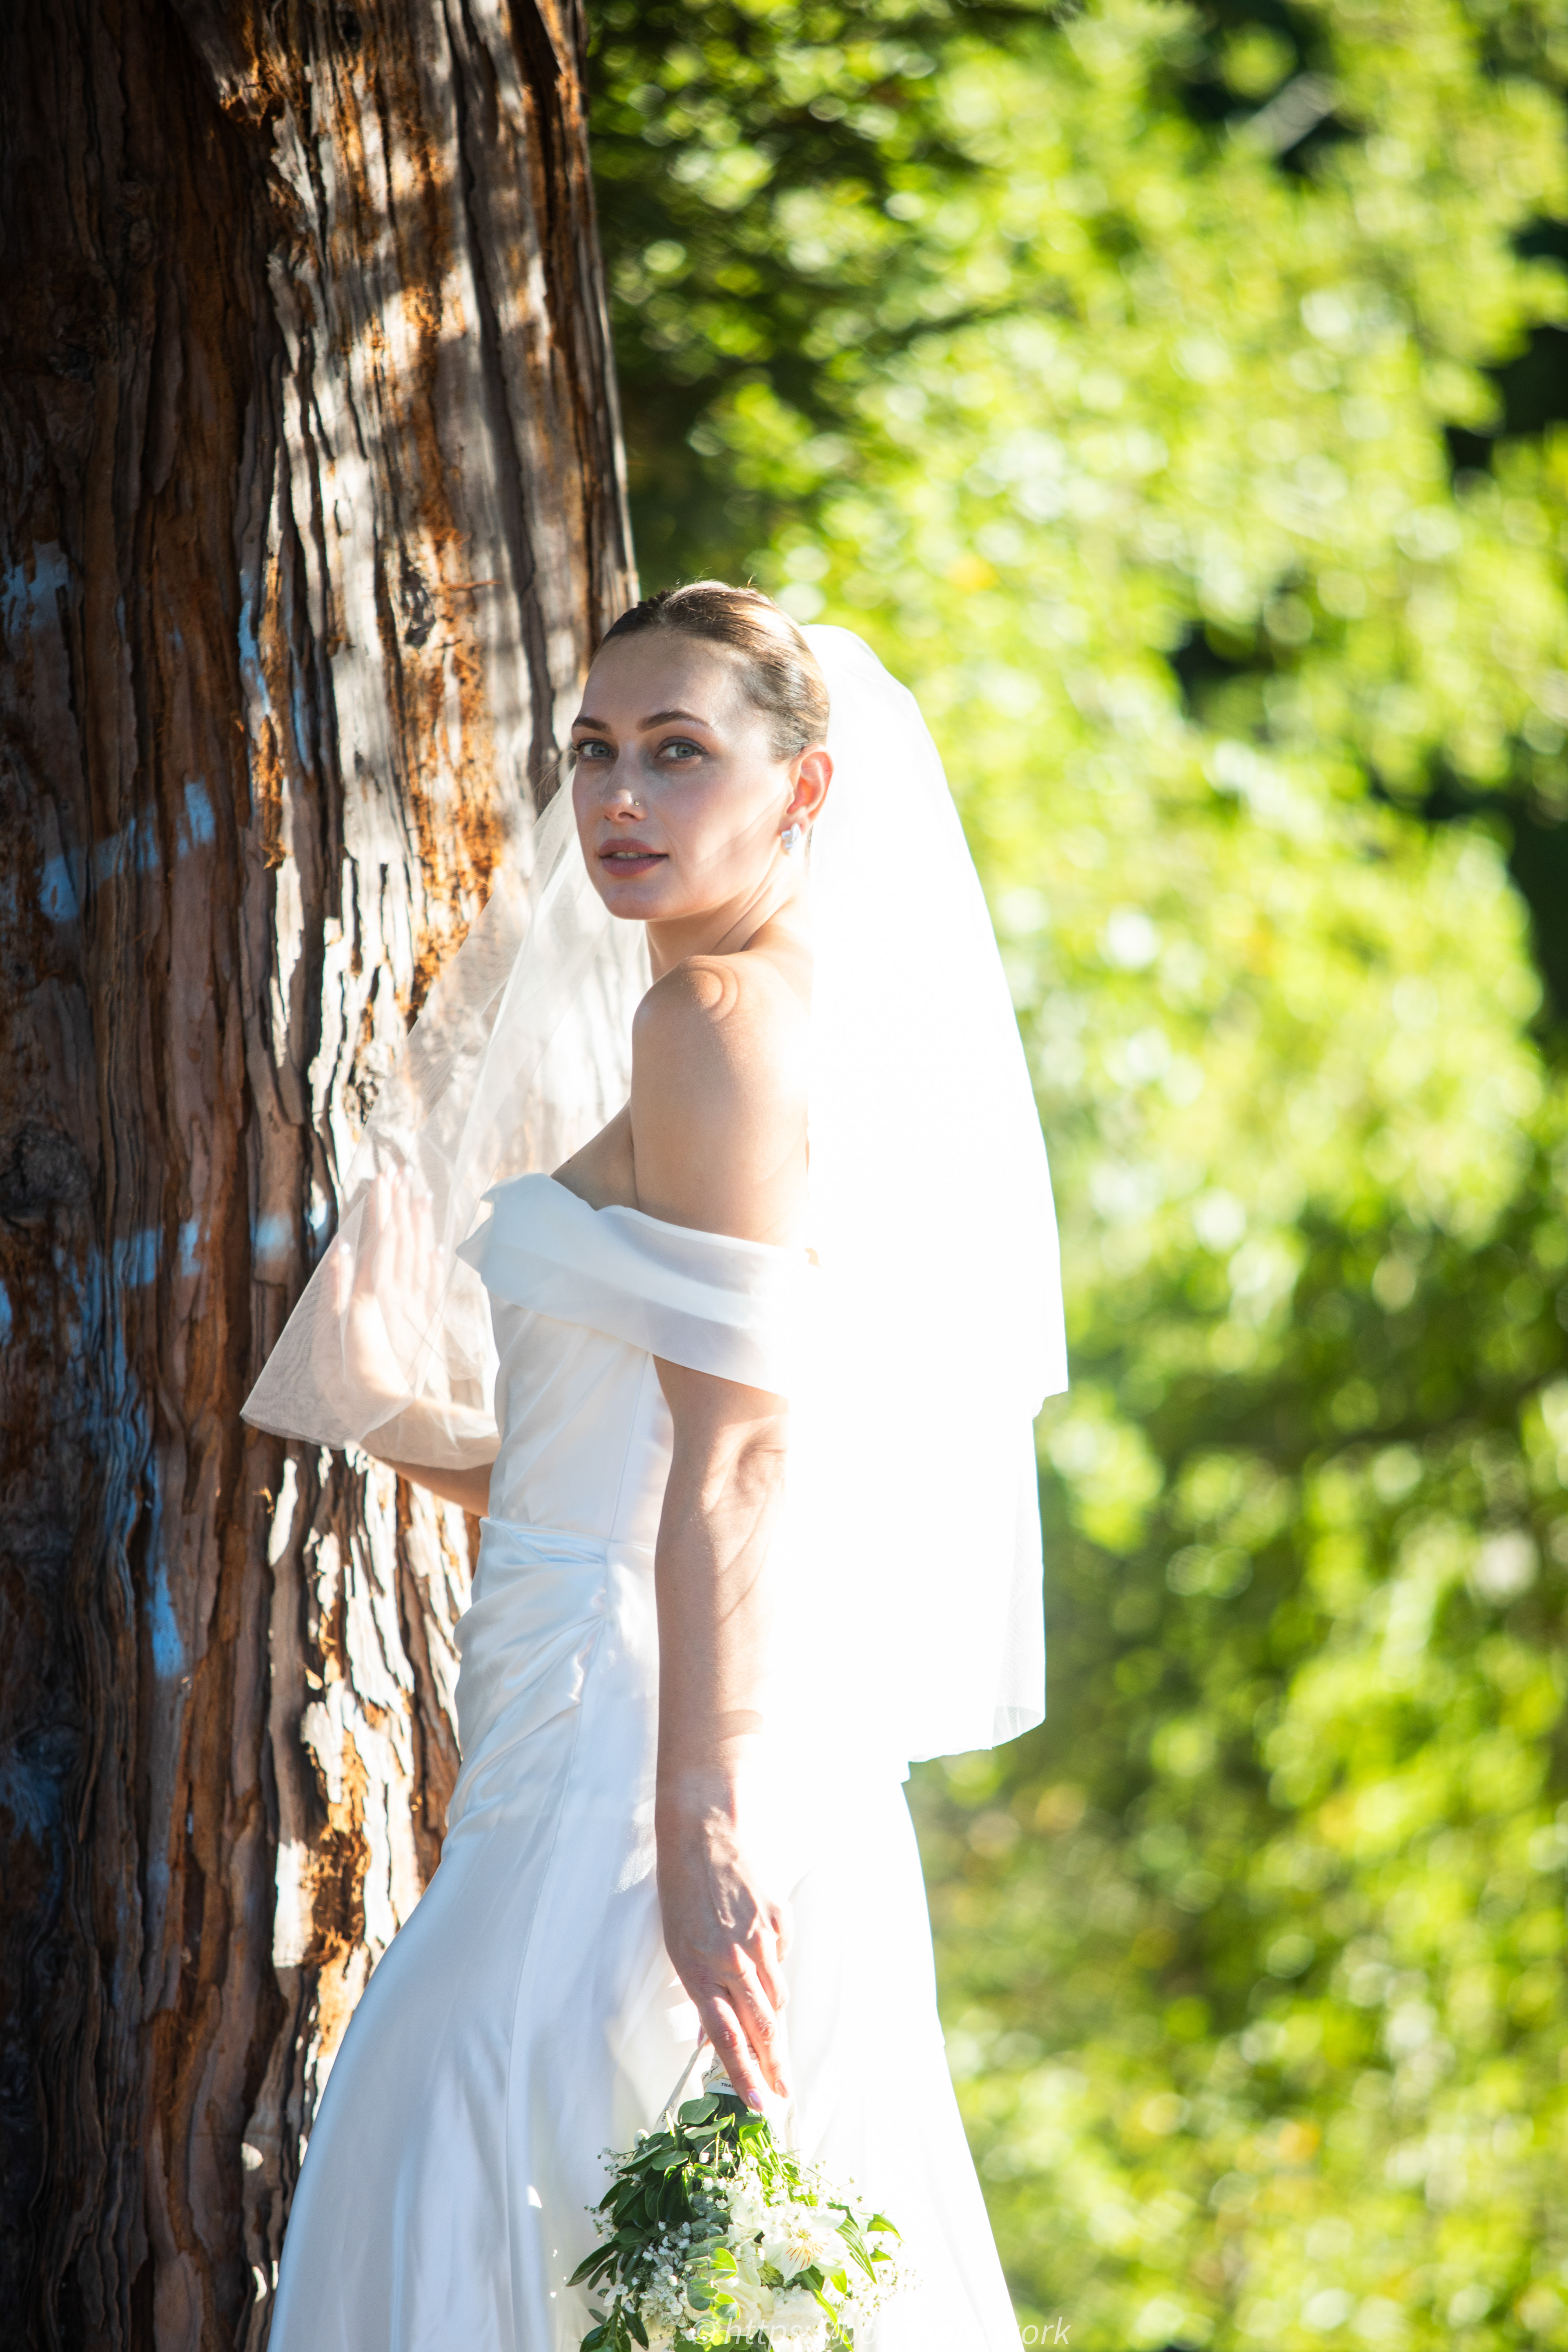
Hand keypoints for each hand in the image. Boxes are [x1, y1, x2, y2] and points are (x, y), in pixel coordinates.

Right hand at [322, 1167, 437, 1411]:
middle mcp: (398, 1298)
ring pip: (420, 1256)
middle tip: (400, 1170)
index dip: (381, 1209)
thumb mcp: (328, 1343)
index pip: (379, 1241)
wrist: (391, 1421)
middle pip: (401, 1241)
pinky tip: (435, 1243)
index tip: (382, 1178)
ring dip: (420, 1224)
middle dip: (399, 1204)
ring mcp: (415, 1310)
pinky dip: (433, 1259)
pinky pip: (432, 1283)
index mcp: (372, 1297)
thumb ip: (334, 1294)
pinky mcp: (426, 1326)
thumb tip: (342, 1249)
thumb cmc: (349, 1386)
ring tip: (420, 1193)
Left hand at [657, 1798, 792, 2109]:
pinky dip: (772, 1968)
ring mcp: (759, 1942)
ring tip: (766, 2028)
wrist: (703, 1839)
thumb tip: (712, 2038)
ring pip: (776, 1999)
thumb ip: (702, 1995)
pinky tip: (757, 1953)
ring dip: (771, 2018)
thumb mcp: (677, 1950)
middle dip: (774, 2067)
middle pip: (762, 2028)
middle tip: (784, 2094)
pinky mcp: (778, 1922)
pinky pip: (781, 1961)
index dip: (745, 2075)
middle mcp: (732, 1961)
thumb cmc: (682, 1897)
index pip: (727, 2037)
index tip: (761, 2105)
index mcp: (699, 1971)